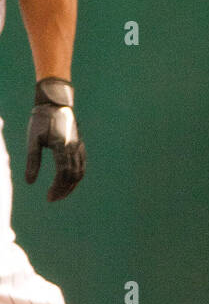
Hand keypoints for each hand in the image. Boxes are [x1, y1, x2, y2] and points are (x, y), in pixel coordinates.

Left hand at [25, 78, 85, 200]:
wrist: (56, 104)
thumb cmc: (41, 121)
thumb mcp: (33, 140)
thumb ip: (32, 161)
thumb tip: (30, 182)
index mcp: (61, 146)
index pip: (62, 174)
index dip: (56, 188)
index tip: (48, 197)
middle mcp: (73, 147)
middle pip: (72, 176)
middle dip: (63, 190)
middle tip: (52, 199)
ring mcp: (79, 146)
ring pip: (80, 172)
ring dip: (71, 186)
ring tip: (60, 194)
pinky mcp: (80, 145)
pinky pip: (82, 164)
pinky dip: (77, 176)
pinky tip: (68, 181)